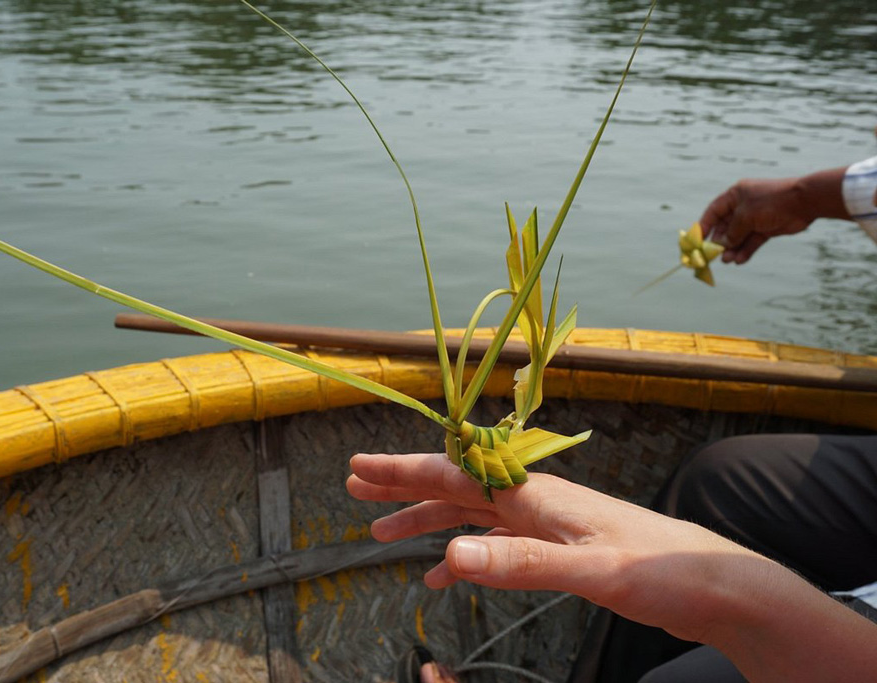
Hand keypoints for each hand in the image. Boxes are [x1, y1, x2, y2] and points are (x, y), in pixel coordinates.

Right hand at [347, 452, 776, 644]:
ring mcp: (546, 524)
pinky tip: (443, 574)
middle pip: (455, 486)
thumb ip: (520, 563)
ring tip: (382, 533)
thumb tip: (449, 554)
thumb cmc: (663, 571)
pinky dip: (464, 556)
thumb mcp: (590, 572)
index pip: (455, 474)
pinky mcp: (559, 549)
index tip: (359, 468)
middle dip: (404, 486)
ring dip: (427, 521)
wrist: (718, 585)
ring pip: (470, 515)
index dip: (403, 471)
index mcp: (536, 495)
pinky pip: (496, 545)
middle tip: (356, 489)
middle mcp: (535, 501)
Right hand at [699, 178, 811, 263]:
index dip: (704, 226)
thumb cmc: (772, 202)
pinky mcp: (767, 228)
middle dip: (719, 242)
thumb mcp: (746, 216)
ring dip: (732, 249)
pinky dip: (746, 250)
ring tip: (727, 261)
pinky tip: (740, 260)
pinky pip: (752, 241)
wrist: (804, 202)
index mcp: (735, 195)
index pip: (713, 212)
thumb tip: (721, 245)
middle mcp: (743, 206)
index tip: (697, 241)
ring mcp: (755, 217)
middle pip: (725, 226)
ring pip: (739, 236)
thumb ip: (732, 232)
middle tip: (712, 256)